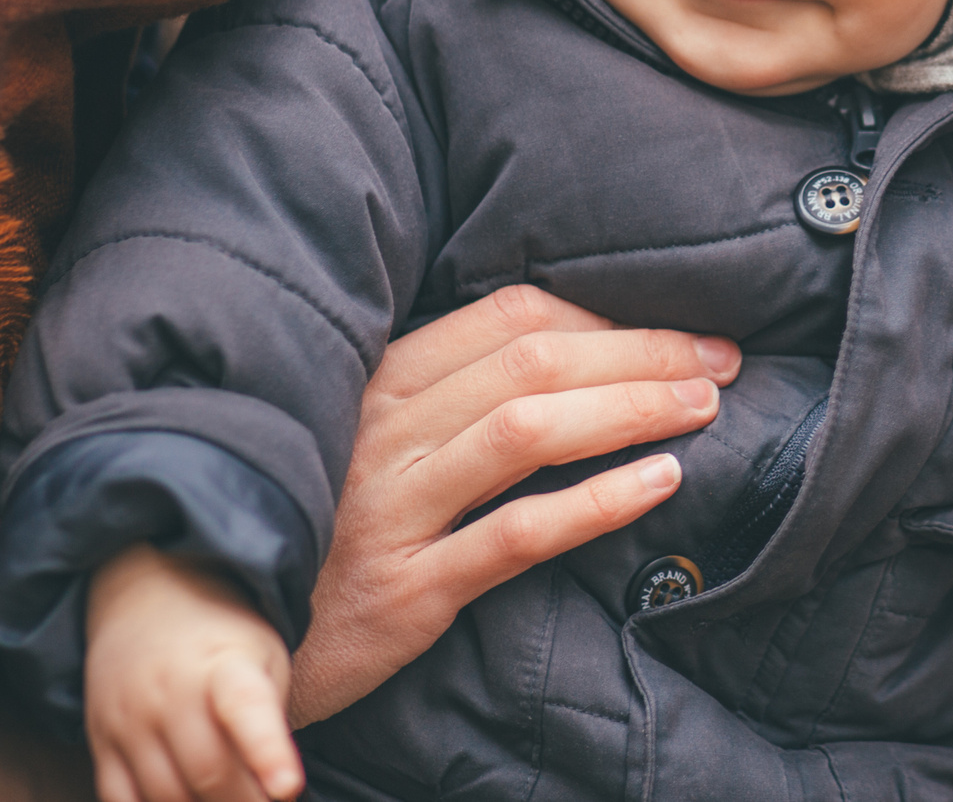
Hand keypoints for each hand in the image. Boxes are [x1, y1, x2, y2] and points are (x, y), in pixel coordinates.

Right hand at [84, 544, 302, 801]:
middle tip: (264, 800)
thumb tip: (273, 794)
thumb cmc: (224, 638)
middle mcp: (171, 691)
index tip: (288, 788)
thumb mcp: (266, 659)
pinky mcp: (100, 741)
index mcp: (226, 665)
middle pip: (209, 773)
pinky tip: (181, 801)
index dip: (268, 752)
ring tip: (228, 797)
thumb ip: (271, 724)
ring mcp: (129, 718)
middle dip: (244, 801)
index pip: (246, 707)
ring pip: (166, 796)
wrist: (147, 596)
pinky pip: (120, 801)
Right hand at [287, 285, 741, 724]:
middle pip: (532, 364)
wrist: (232, 637)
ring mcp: (392, 510)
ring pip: (526, 432)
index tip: (682, 328)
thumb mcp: (375, 441)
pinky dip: (598, 502)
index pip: (508, 318)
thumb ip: (451, 395)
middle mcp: (383, 434)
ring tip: (705, 409)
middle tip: (721, 361)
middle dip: (642, 353)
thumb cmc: (329, 526)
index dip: (607, 315)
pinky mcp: (407, 590)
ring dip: (630, 409)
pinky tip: (661, 483)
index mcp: (380, 383)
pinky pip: (516, 534)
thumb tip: (577, 350)